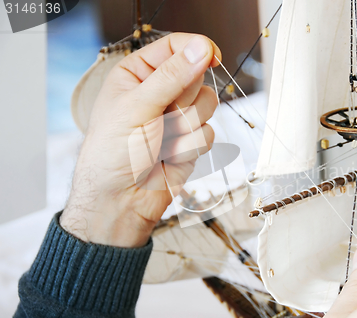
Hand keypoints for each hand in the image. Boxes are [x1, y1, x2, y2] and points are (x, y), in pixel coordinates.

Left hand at [60, 33, 221, 247]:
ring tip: (162, 141)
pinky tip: (169, 157)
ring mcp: (178, 117)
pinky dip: (190, 148)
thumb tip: (202, 48)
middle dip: (184, 100)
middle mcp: (160, 93)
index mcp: (138, 75)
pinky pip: (209, 133)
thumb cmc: (114, 153)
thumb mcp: (139, 107)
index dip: (195, 49)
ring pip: (208, 106)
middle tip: (162, 116)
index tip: (212, 55)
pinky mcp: (191, 141)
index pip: (174, 47)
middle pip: (197, 77)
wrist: (122, 200)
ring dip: (186, 127)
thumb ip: (173, 76)